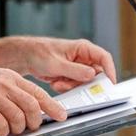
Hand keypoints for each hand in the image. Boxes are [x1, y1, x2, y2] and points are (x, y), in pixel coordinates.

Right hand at [0, 57, 66, 135]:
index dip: (53, 107)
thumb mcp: (0, 77)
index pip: (38, 93)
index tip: (61, 116)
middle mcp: (6, 86)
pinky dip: (3, 131)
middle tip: (31, 128)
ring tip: (12, 130)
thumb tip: (32, 108)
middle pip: (31, 108)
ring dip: (18, 129)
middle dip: (34, 122)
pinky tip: (0, 131)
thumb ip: (15, 90)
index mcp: (12, 78)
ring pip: (17, 119)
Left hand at [3, 37, 117, 92]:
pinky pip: (76, 85)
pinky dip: (66, 87)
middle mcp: (82, 57)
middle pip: (96, 73)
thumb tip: (92, 75)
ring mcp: (77, 67)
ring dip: (73, 86)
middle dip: (85, 83)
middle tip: (73, 85)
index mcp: (82, 48)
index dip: (109, 71)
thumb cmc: (38, 53)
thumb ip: (75, 70)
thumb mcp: (57, 64)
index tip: (109, 83)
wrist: (25, 57)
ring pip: (85, 82)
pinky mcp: (71, 75)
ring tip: (59, 82)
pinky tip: (56, 82)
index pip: (104, 58)